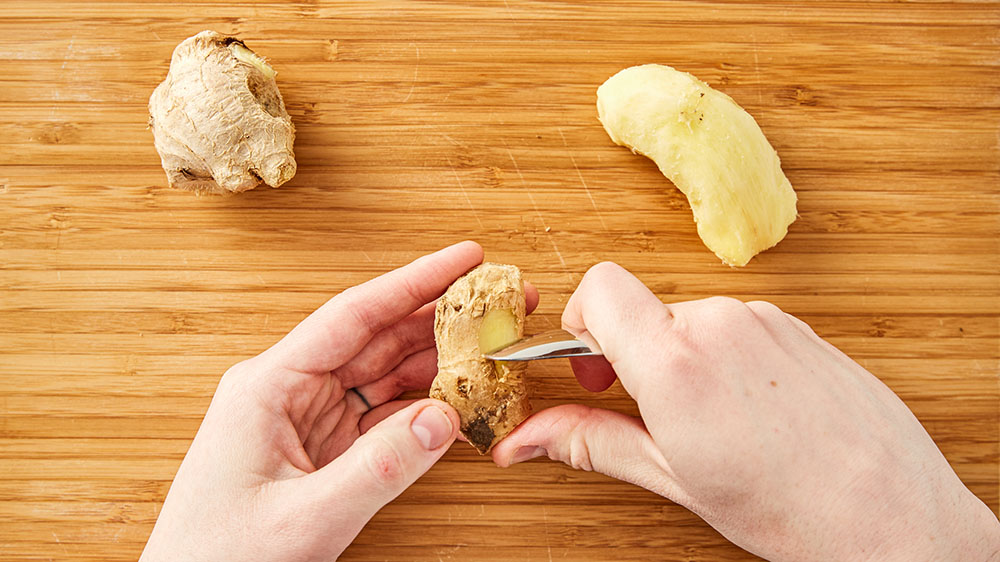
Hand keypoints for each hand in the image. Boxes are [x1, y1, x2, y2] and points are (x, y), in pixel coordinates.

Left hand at [141, 241, 536, 561]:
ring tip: (488, 344)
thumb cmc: (219, 558)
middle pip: (377, 337)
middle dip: (439, 317)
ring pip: (384, 374)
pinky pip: (381, 415)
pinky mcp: (320, 449)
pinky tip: (457, 399)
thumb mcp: (304, 517)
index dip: (415, 282)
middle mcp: (288, 390)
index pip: (354, 314)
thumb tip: (443, 418)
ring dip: (436, 360)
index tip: (465, 258)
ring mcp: (306, 419)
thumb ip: (378, 468)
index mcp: (269, 384)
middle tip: (496, 302)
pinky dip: (421, 407)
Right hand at [493, 262, 998, 560]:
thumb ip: (591, 442)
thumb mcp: (673, 477)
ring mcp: (766, 320)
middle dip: (636, 355)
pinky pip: (741, 328)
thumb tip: (524, 438)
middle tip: (653, 413)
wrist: (890, 512)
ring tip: (716, 423)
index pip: (600, 288)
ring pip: (695, 321)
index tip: (592, 364)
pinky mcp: (799, 326)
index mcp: (676, 362)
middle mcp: (721, 323)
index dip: (581, 319)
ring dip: (687, 360)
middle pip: (646, 311)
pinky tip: (753, 412)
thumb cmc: (788, 507)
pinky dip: (730, 361)